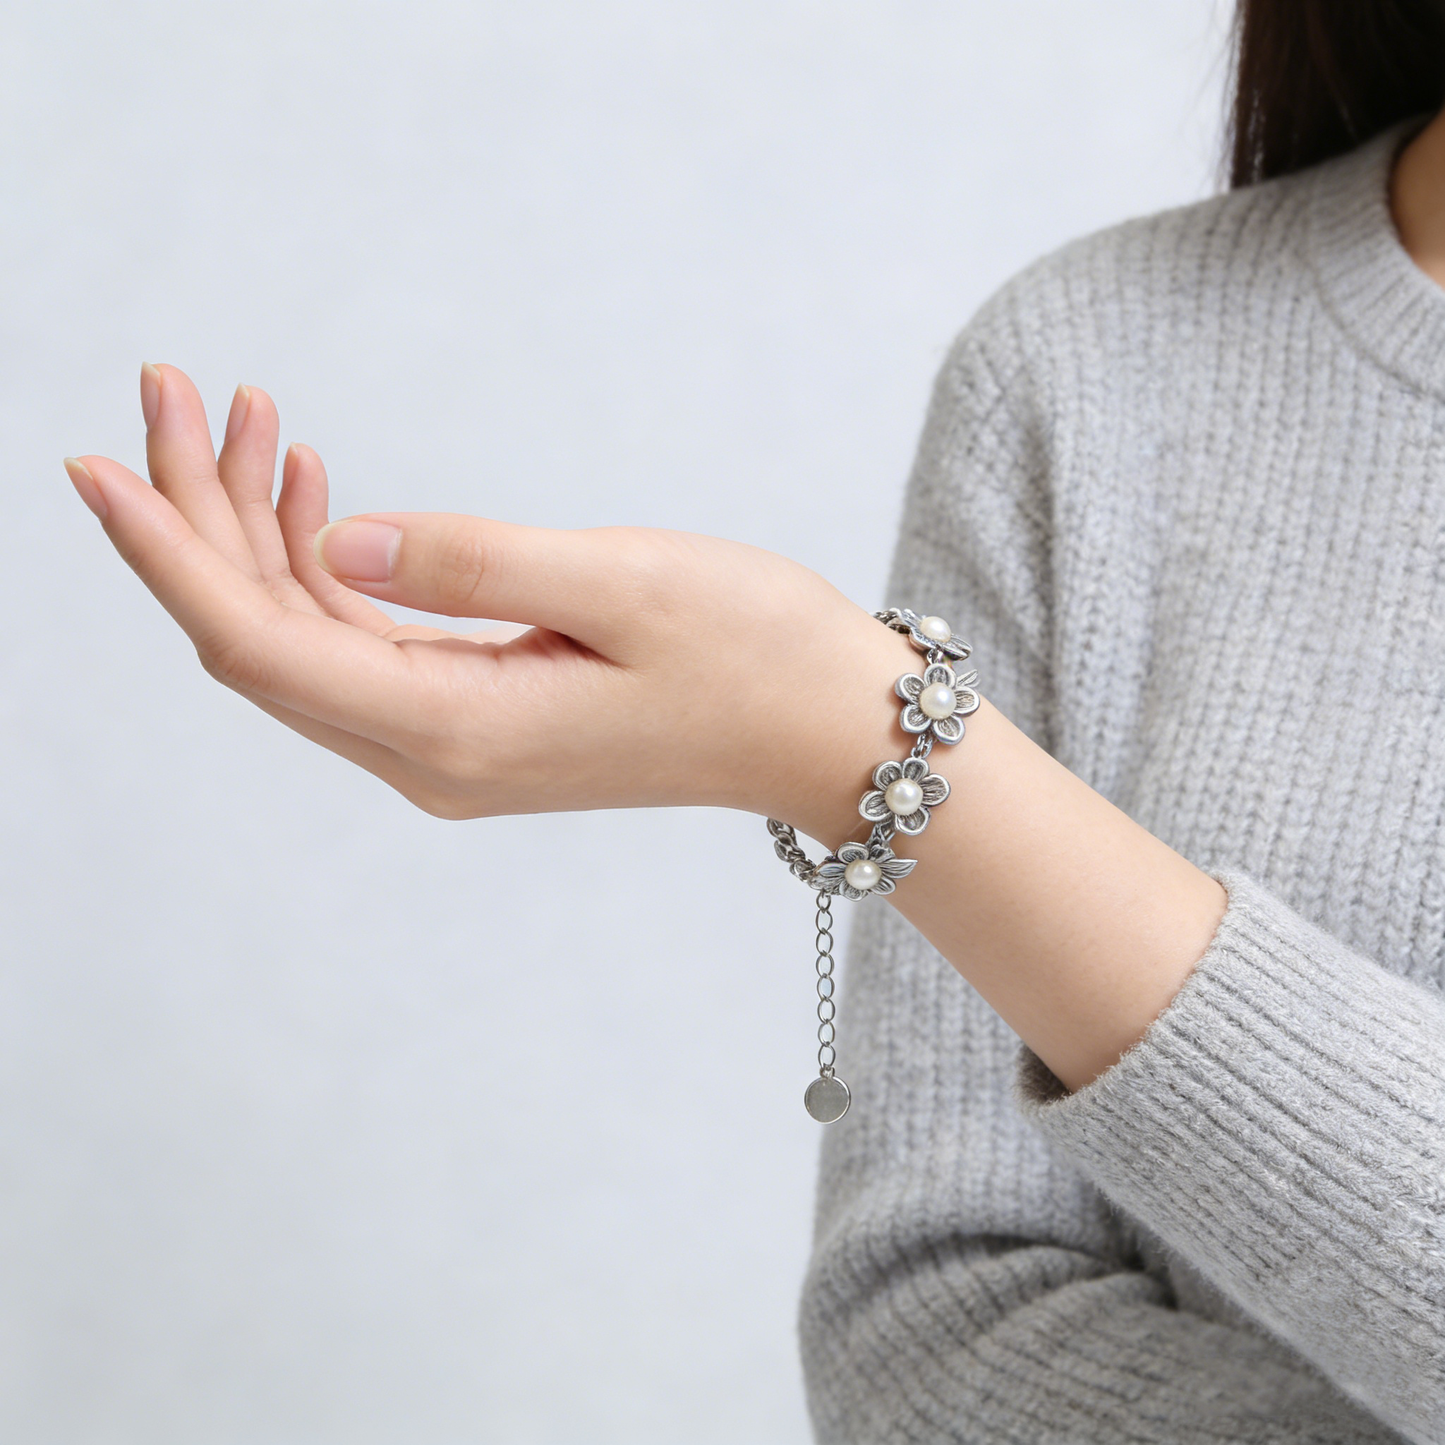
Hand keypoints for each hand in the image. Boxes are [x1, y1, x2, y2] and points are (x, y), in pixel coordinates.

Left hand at [64, 364, 900, 837]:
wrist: (825, 730)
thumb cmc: (754, 655)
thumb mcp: (622, 585)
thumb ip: (469, 564)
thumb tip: (333, 541)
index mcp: (457, 730)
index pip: (260, 644)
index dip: (168, 555)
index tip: (98, 461)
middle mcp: (434, 757)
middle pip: (265, 641)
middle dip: (202, 520)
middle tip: (177, 391)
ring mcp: (452, 747)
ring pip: (306, 641)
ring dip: (260, 536)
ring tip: (249, 419)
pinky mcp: (479, 723)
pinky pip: (361, 648)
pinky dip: (322, 571)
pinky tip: (316, 496)